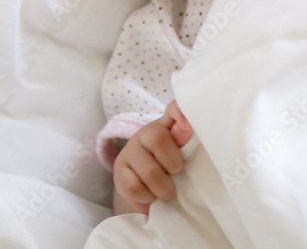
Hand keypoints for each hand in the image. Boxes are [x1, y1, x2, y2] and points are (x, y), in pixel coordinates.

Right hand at [113, 100, 192, 214]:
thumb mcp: (181, 153)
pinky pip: (134, 187)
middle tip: (177, 174)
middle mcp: (144, 133)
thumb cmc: (168, 166)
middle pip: (158, 139)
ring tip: (167, 192)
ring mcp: (129, 151)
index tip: (187, 124)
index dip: (179, 112)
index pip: (173, 110)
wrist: (142, 184)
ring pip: (149, 171)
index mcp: (165, 125)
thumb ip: (185, 138)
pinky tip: (151, 195)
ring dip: (163, 188)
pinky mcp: (118, 172)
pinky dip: (147, 197)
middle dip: (173, 164)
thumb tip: (188, 124)